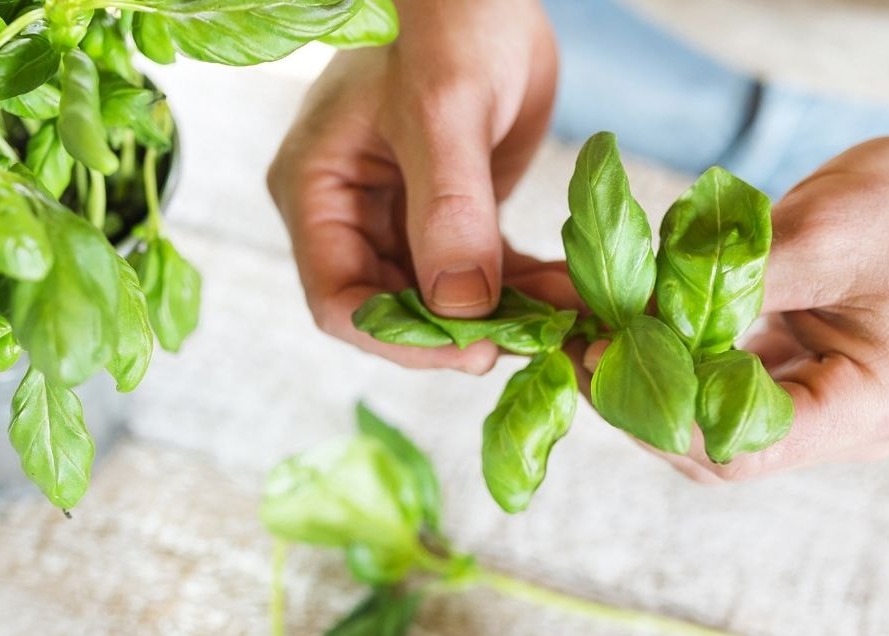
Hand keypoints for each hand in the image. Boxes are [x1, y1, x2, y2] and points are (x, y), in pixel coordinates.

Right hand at [268, 0, 558, 372]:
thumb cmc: (445, 21)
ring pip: (444, 299)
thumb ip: (449, 208)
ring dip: (506, 316)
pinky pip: (482, 272)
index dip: (401, 338)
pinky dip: (525, 288)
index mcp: (316, 191)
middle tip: (537, 342)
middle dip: (465, 333)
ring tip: (568, 322)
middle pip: (395, 310)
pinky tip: (571, 294)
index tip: (473, 349)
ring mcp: (400, 217)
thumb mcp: (443, 110)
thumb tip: (462, 306)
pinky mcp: (450, 215)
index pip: (340, 300)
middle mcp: (350, 214)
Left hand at [579, 134, 888, 481]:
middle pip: (715, 449)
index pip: (743, 447)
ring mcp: (817, 404)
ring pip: (708, 422)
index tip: (605, 359)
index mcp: (865, 408)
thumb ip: (730, 278)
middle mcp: (840, 424)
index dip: (663, 414)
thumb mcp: (824, 231)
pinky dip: (673, 357)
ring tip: (591, 334)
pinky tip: (629, 323)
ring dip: (649, 381)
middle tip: (580, 347)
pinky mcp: (794, 373)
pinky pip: (719, 383)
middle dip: (642, 404)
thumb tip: (634, 308)